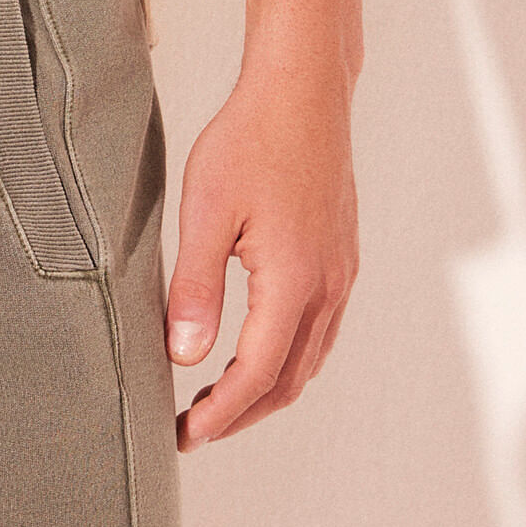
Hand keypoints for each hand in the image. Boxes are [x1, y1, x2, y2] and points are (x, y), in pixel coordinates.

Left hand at [165, 53, 357, 447]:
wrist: (302, 92)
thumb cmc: (249, 141)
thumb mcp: (206, 211)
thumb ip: (194, 288)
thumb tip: (184, 357)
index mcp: (294, 282)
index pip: (256, 374)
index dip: (221, 414)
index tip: (185, 435)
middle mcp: (328, 286)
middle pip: (289, 380)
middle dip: (242, 414)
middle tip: (193, 428)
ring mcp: (341, 273)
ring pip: (309, 359)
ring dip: (266, 389)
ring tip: (216, 399)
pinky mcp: (341, 256)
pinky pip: (320, 329)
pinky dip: (288, 358)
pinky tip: (255, 350)